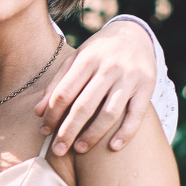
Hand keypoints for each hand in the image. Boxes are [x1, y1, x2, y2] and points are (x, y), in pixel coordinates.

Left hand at [34, 18, 157, 155]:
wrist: (135, 34)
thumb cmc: (98, 53)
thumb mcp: (75, 60)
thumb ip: (57, 84)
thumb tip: (38, 113)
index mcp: (87, 60)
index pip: (64, 93)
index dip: (52, 115)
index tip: (44, 132)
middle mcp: (108, 68)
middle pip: (84, 106)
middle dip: (68, 130)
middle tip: (58, 150)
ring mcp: (129, 78)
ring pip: (109, 112)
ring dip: (93, 134)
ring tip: (79, 149)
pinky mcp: (147, 86)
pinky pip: (136, 113)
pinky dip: (126, 132)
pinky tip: (113, 147)